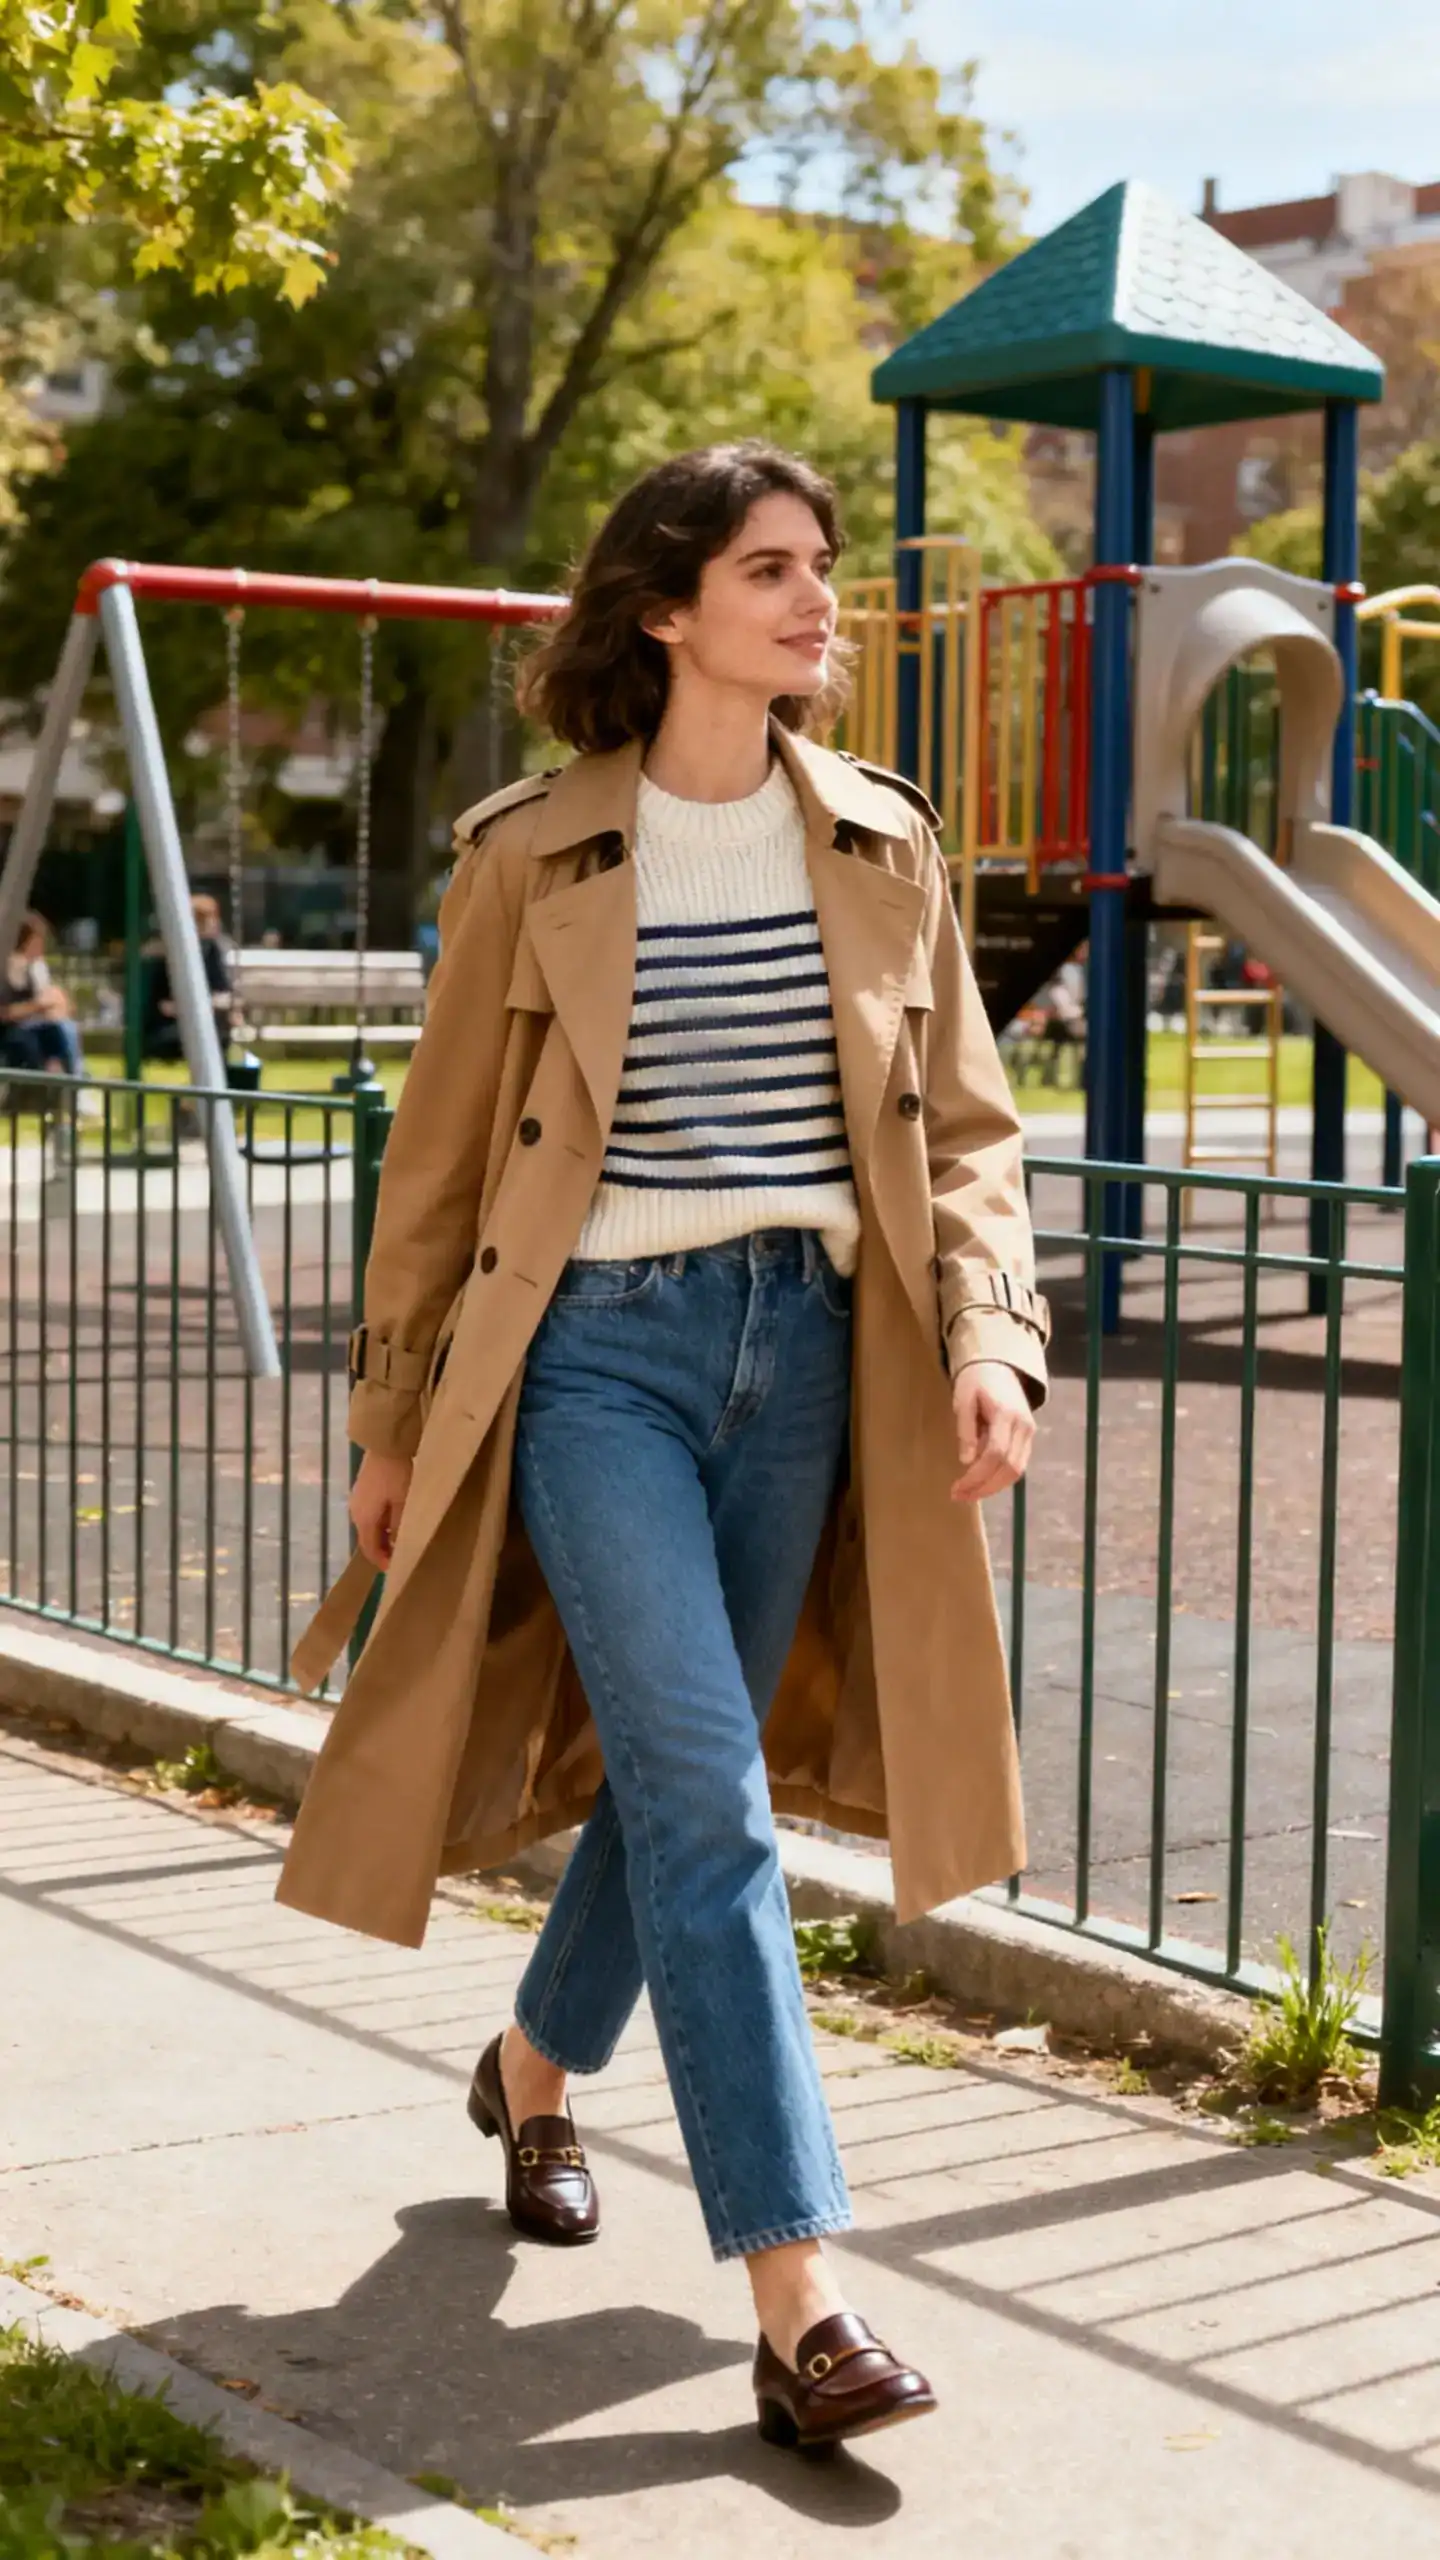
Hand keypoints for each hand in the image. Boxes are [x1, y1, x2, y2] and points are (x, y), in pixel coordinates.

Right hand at [350, 1450, 413, 1566]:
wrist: (385, 1444)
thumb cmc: (396, 1475)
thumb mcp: (403, 1503)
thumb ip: (399, 1527)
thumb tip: (397, 1545)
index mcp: (364, 1519)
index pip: (370, 1549)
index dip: (382, 1561)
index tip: (396, 1569)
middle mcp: (356, 1512)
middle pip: (367, 1539)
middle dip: (382, 1550)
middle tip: (400, 1556)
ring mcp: (357, 1500)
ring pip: (369, 1526)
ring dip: (382, 1536)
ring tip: (400, 1540)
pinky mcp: (361, 1491)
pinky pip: (370, 1514)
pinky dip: (380, 1523)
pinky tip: (394, 1521)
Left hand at [951, 1361, 1035, 1502]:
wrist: (998, 1366)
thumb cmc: (976, 1381)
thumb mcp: (963, 1399)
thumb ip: (965, 1429)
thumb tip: (966, 1461)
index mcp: (1006, 1414)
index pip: (995, 1453)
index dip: (977, 1475)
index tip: (957, 1488)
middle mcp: (1023, 1426)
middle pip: (1009, 1468)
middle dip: (984, 1487)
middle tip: (959, 1496)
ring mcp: (1029, 1432)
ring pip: (1017, 1470)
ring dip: (993, 1487)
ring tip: (968, 1494)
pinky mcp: (1028, 1437)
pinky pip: (1018, 1464)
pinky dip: (1000, 1478)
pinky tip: (981, 1482)